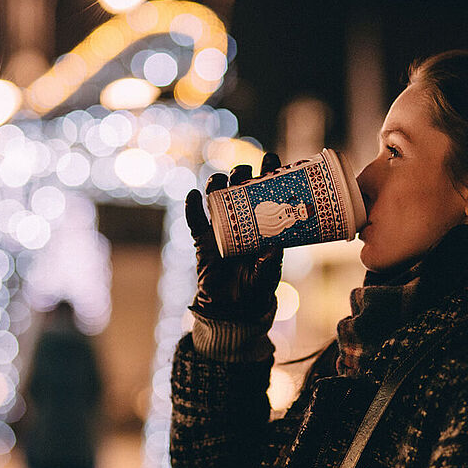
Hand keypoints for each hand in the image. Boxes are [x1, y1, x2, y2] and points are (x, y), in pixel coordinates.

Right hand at [185, 152, 282, 319]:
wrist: (233, 309)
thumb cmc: (256, 288)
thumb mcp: (267, 275)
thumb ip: (270, 262)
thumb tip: (274, 246)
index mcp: (261, 225)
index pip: (265, 194)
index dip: (267, 174)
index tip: (271, 159)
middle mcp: (241, 222)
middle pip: (239, 190)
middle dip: (241, 175)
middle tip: (245, 171)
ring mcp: (220, 229)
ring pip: (216, 199)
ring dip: (217, 185)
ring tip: (220, 180)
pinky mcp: (202, 241)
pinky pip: (195, 221)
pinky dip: (192, 208)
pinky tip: (193, 196)